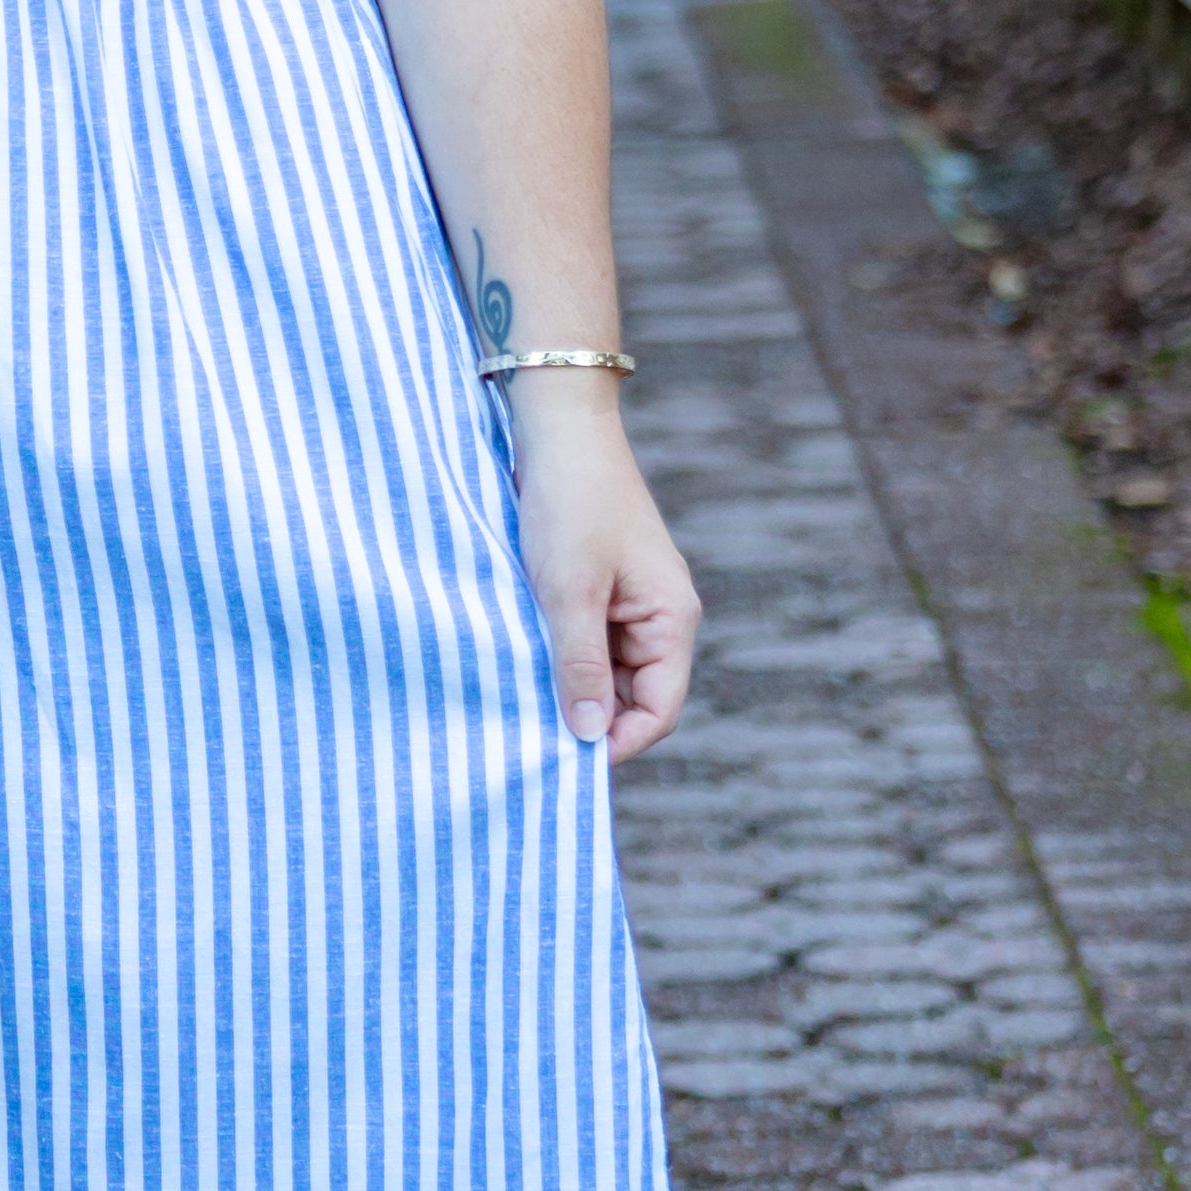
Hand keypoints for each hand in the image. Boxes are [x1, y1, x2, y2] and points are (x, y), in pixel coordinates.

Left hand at [506, 394, 697, 758]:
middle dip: (586, 718)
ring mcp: (628, 605)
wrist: (557, 428)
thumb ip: (578, 665)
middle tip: (528, 734)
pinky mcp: (598, 591)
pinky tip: (520, 661)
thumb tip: (585, 736)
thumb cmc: (569, 502)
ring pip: (601, 674)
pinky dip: (556, 657)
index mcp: (672, 620)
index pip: (658, 712)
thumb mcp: (569, 590)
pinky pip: (583, 644)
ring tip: (518, 697)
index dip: (615, 744)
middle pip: (630, 699)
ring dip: (566, 686)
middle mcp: (659, 619)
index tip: (561, 762)